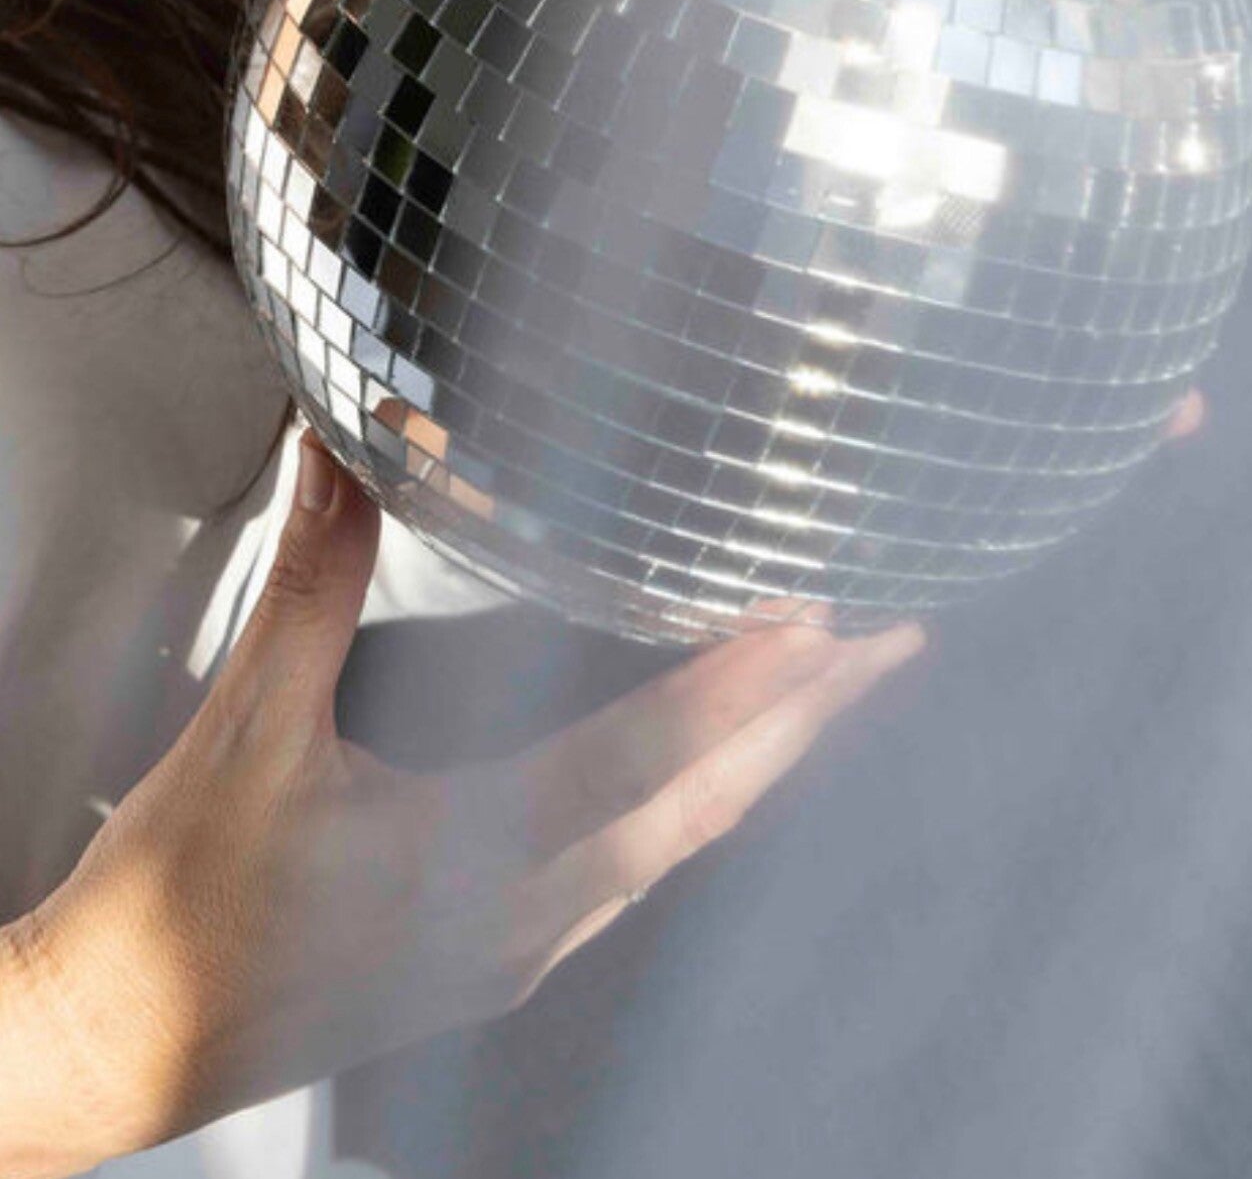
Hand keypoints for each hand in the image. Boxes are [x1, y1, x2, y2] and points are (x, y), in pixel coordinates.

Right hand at [0, 433, 923, 1175]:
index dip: (740, 690)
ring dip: (756, 763)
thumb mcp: (246, 731)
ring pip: (675, 848)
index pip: (645, 765)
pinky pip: (629, 872)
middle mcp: (520, 926)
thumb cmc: (172, 912)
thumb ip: (310, 580)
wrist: (109, 1053)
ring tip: (825, 691)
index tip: (824, 623)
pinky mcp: (486, 961)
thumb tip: (345, 451)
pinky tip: (702, 771)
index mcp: (472, 872)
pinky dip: (690, 803)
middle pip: (698, 811)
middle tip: (890, 646)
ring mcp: (511, 953)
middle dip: (802, 725)